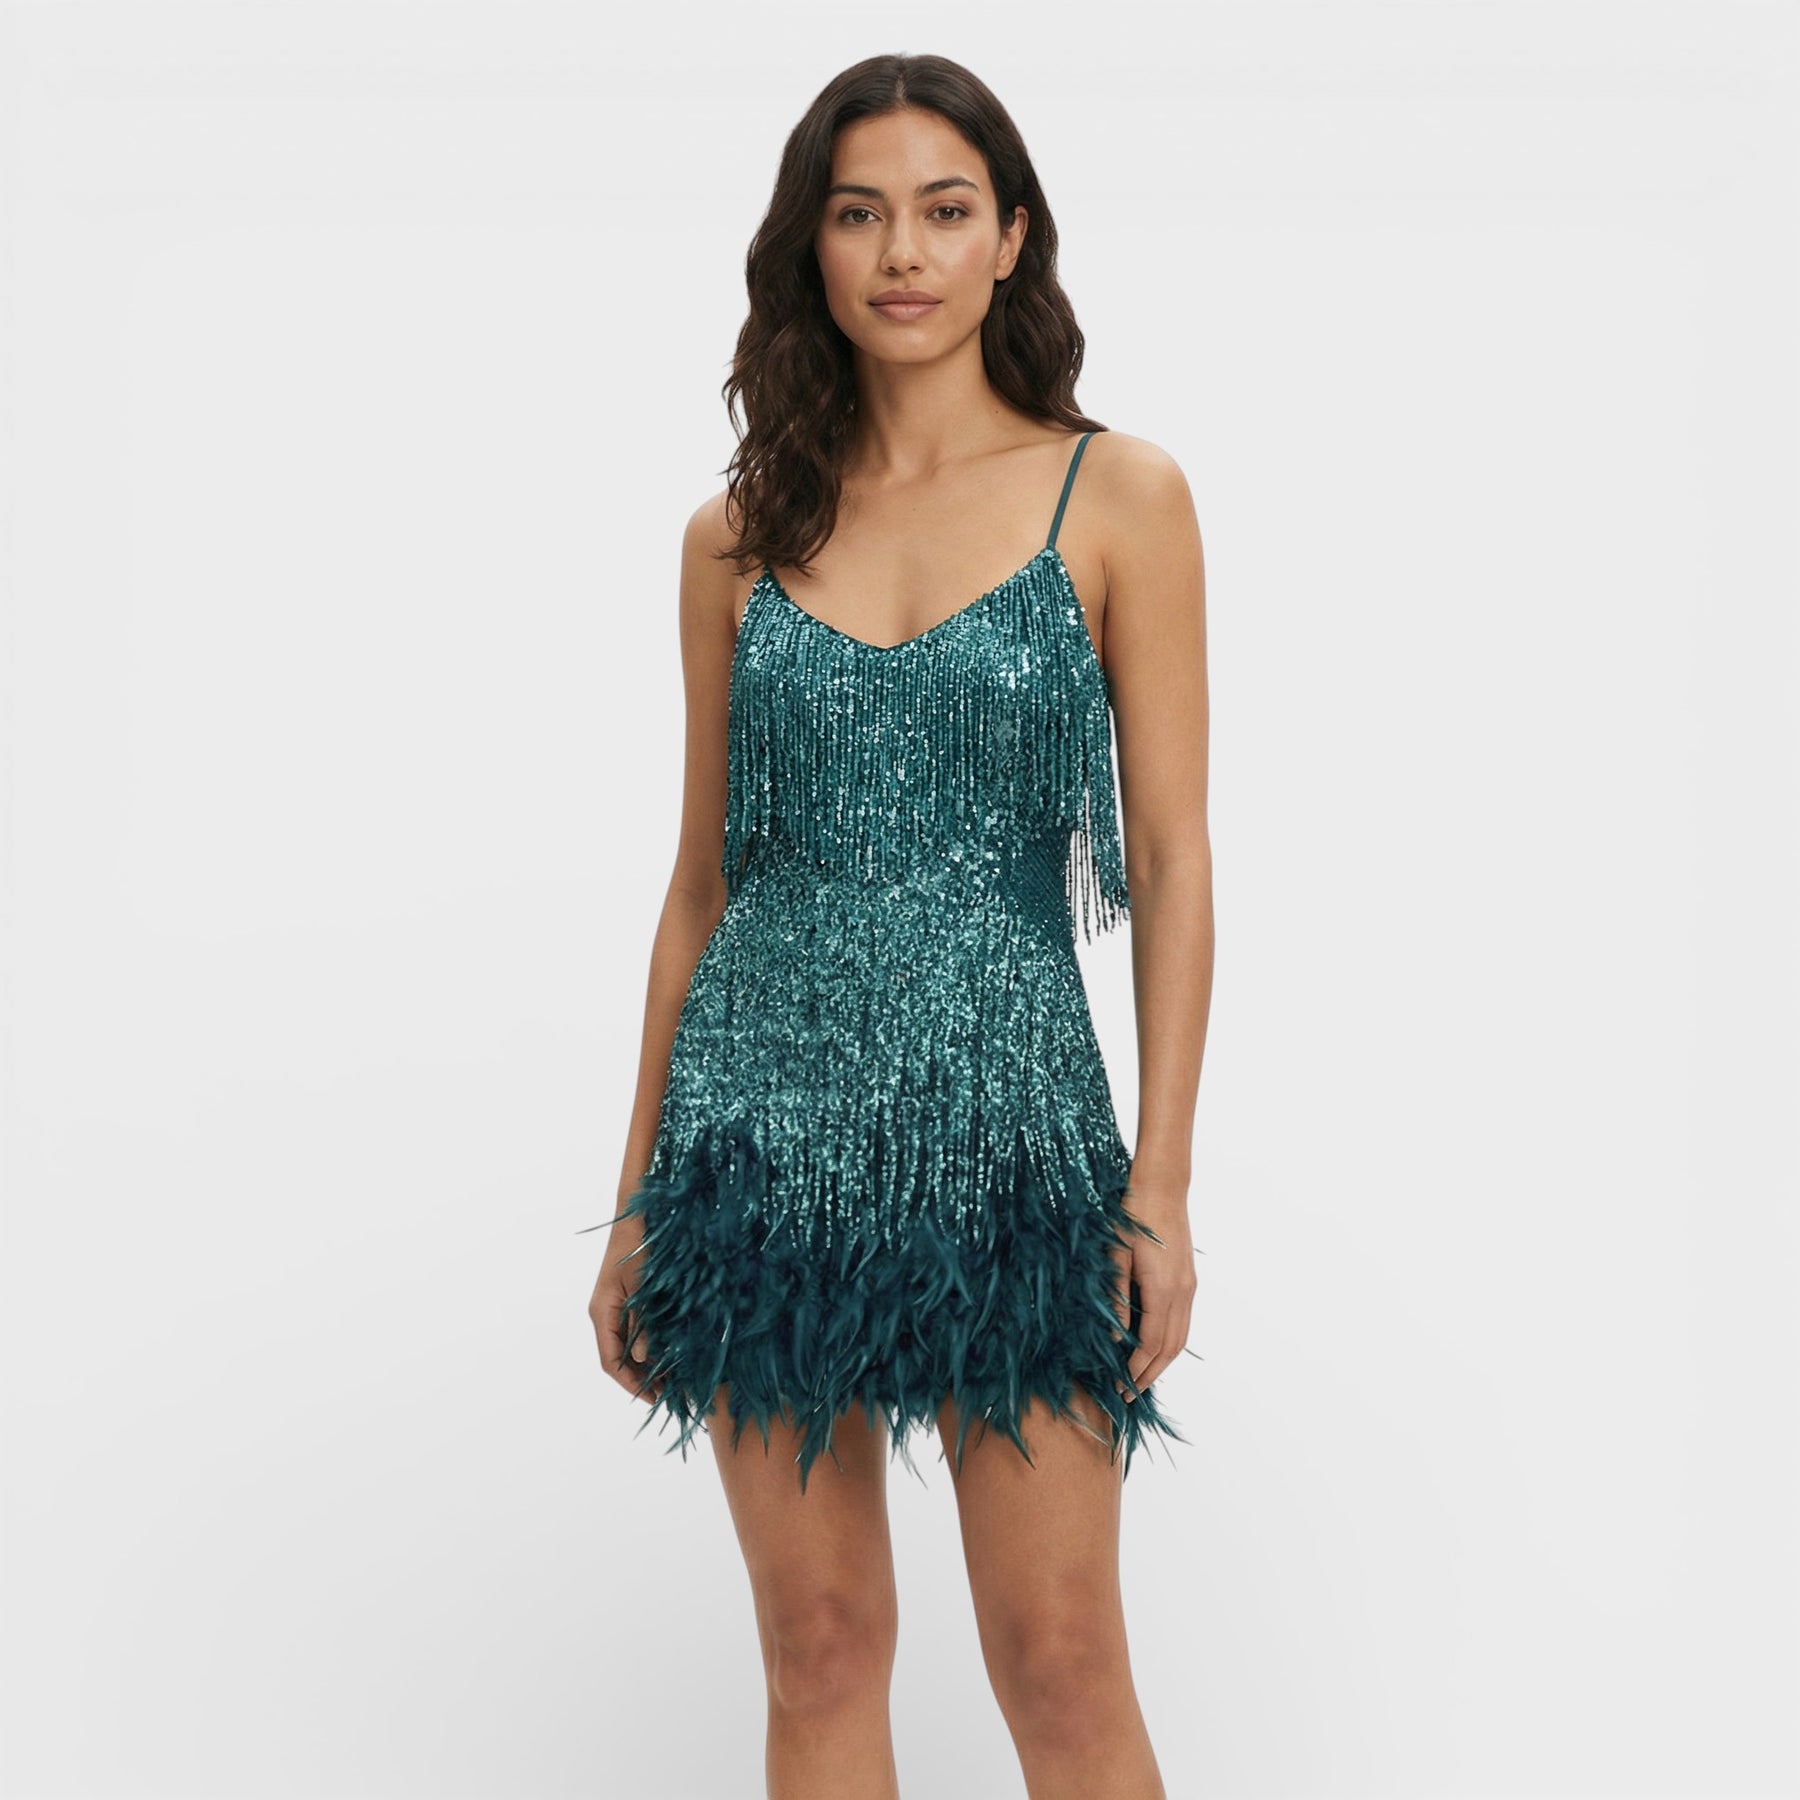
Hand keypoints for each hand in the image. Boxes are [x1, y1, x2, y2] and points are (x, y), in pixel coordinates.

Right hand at [588, 1205, 663, 1405]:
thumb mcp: (643, 1287)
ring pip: (628, 1347)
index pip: (610, 1362)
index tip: (652, 1399)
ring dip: (647, 1366)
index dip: (630, 1384)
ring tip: (672, 1382)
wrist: (636, 1216)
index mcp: (602, 1313)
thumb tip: (645, 1358)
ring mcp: (614, 1307)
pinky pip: (635, 1332)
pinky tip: (669, 1355)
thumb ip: (643, 1322)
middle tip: (668, 1396)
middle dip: (641, 1380)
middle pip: (618, 1358)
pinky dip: (650, 1347)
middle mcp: (605, 1314)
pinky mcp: (627, 1300)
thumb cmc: (638, 1247)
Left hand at [1108, 1169, 1196, 1402]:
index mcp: (1163, 1289)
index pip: (1151, 1344)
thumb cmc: (1132, 1217)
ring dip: (1162, 1361)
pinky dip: (1169, 1342)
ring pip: (1181, 1337)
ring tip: (1140, 1377)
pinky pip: (1182, 1321)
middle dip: (1150, 1374)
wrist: (1162, 1187)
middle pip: (1171, 1348)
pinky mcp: (1188, 1279)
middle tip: (1128, 1394)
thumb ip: (1116, 1300)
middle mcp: (1182, 1292)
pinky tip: (1152, 1347)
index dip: (1135, 1369)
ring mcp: (1189, 1286)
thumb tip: (1114, 1339)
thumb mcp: (1114, 1259)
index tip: (1117, 1385)